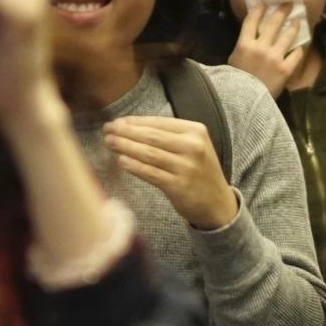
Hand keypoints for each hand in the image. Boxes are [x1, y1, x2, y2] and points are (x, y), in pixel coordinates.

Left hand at [101, 116, 237, 230]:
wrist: (218, 203)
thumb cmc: (199, 171)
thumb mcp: (193, 147)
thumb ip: (168, 136)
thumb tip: (130, 127)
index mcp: (196, 131)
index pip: (159, 123)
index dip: (134, 122)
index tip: (116, 122)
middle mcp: (193, 147)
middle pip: (152, 136)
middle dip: (126, 132)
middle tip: (107, 129)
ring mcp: (187, 168)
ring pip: (149, 153)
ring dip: (125, 146)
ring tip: (110, 142)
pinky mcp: (179, 187)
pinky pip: (151, 173)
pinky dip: (134, 166)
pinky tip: (121, 160)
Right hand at [227, 4, 303, 96]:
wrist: (244, 103)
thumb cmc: (236, 82)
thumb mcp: (234, 60)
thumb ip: (243, 47)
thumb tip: (252, 35)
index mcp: (244, 45)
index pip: (252, 21)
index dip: (259, 9)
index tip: (265, 2)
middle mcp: (260, 47)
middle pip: (273, 23)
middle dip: (282, 10)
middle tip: (289, 3)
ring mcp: (274, 57)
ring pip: (287, 36)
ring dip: (294, 26)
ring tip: (298, 21)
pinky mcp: (285, 69)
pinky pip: (296, 54)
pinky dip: (299, 50)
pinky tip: (301, 46)